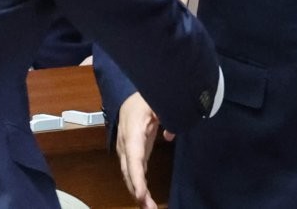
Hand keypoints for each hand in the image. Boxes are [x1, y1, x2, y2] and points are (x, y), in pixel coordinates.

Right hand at [116, 92, 161, 208]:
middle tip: (149, 208)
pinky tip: (145, 199)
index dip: (136, 177)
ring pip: (129, 175)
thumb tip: (170, 135)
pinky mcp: (132, 155)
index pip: (133, 158)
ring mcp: (127, 151)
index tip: (142, 194)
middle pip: (129, 171)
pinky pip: (133, 173)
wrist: (131, 98)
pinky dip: (138, 187)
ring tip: (149, 207)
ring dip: (138, 192)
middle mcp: (125, 144)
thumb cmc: (143, 99)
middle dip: (137, 191)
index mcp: (132, 131)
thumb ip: (165, 115)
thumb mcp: (156, 102)